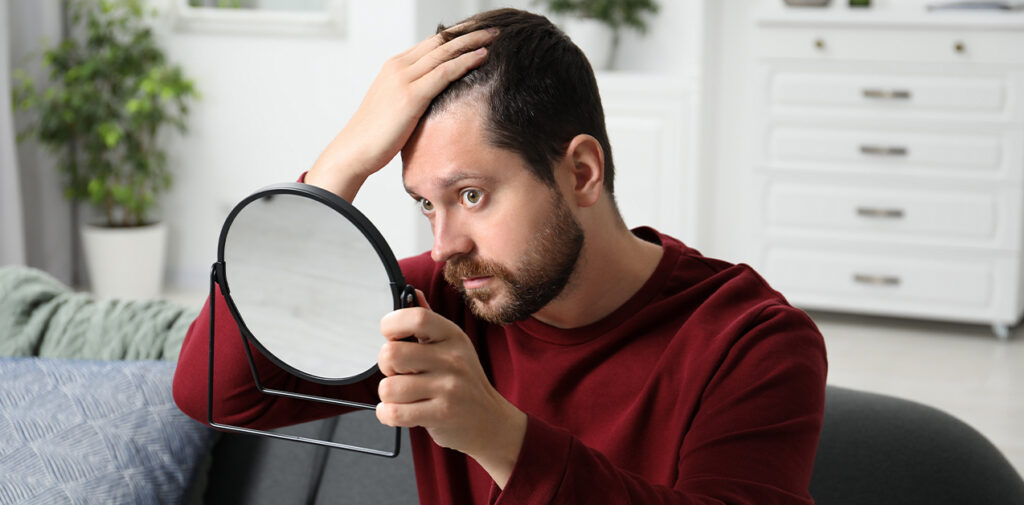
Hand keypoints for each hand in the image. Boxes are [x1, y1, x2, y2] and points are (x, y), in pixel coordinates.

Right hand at [306, 28, 497, 200]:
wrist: (355, 150)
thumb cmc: (376, 135)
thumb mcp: (396, 106)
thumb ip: (415, 95)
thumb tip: (437, 100)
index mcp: (395, 66)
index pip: (431, 43)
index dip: (456, 35)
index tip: (477, 32)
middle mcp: (399, 66)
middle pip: (441, 41)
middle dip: (468, 33)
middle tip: (493, 28)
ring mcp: (403, 79)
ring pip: (445, 51)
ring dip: (473, 42)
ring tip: (495, 36)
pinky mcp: (411, 96)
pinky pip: (444, 72)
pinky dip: (466, 62)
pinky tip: (483, 57)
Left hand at [376, 291, 525, 488]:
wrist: (490, 422)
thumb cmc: (465, 383)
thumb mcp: (453, 346)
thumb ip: (429, 322)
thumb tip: (411, 293)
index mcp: (452, 336)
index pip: (415, 317)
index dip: (392, 324)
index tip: (391, 336)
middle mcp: (452, 358)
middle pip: (391, 353)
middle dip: (386, 366)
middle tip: (399, 372)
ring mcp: (448, 387)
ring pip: (389, 387)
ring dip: (388, 395)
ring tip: (404, 395)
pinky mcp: (441, 413)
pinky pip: (394, 412)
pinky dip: (387, 413)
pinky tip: (398, 411)